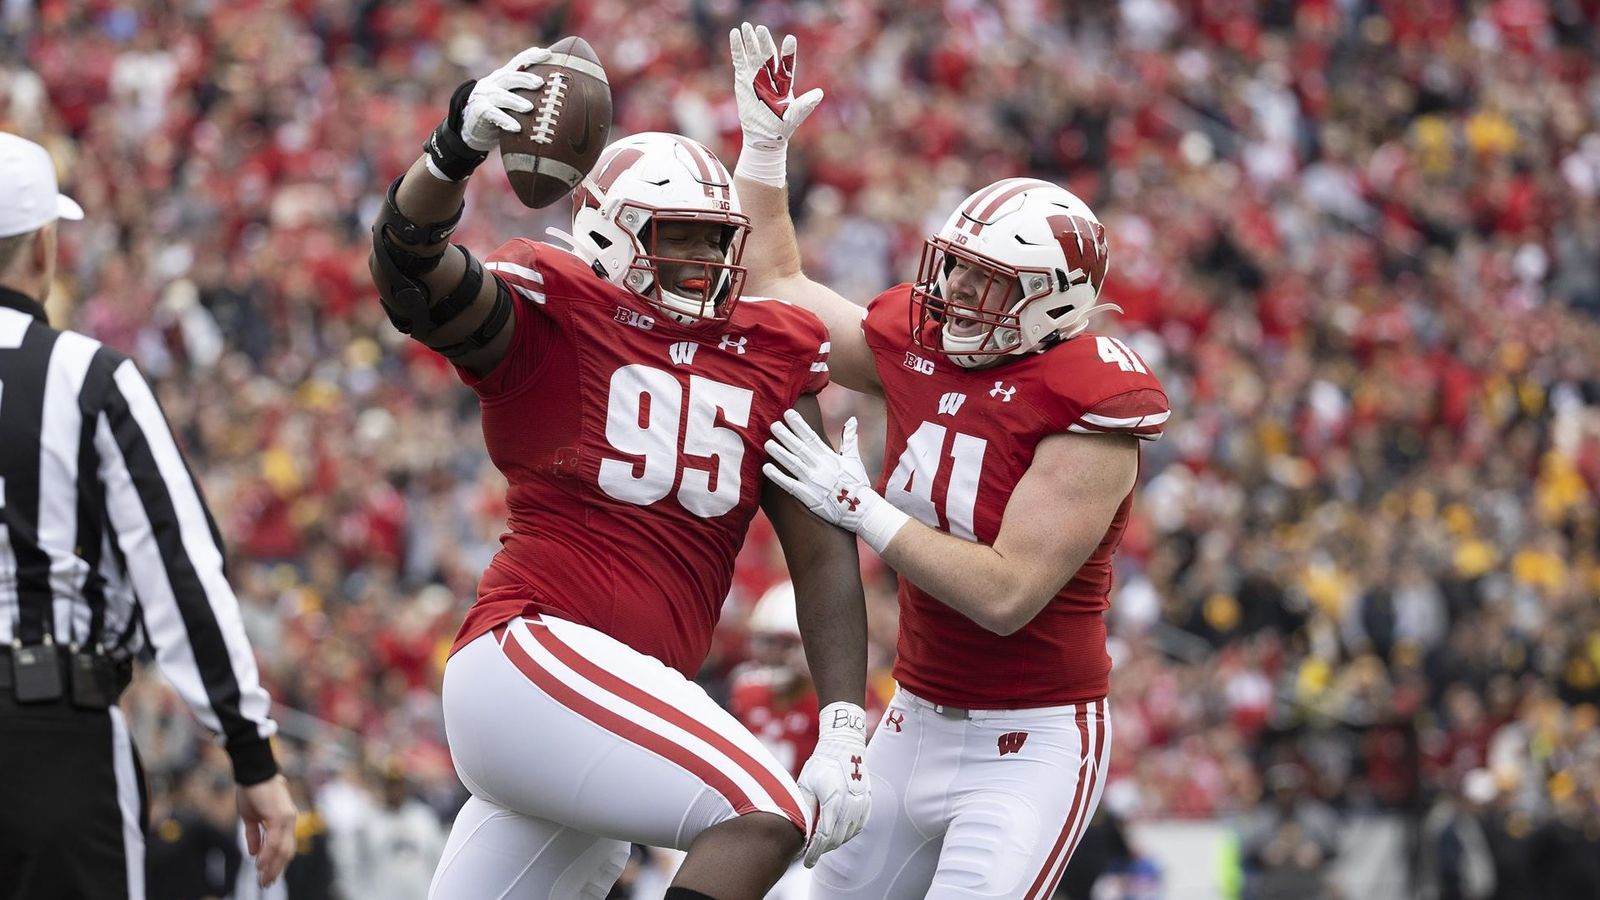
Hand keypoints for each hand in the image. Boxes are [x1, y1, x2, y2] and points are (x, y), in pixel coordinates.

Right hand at [238, 774, 297, 886]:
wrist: (253, 772)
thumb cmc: (252, 791)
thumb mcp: (250, 817)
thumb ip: (254, 835)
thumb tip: (253, 854)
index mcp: (284, 821)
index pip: (284, 847)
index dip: (277, 863)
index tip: (268, 877)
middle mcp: (289, 821)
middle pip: (286, 852)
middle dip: (276, 870)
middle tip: (266, 884)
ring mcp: (287, 818)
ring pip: (282, 849)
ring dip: (272, 867)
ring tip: (263, 880)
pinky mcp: (280, 816)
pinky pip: (275, 840)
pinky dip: (268, 854)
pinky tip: (260, 865)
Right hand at [461, 47, 550, 151]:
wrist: (473, 127)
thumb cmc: (501, 111)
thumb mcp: (512, 98)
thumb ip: (528, 93)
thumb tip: (560, 95)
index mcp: (504, 76)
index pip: (518, 62)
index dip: (532, 56)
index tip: (548, 53)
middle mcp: (493, 82)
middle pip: (509, 76)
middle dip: (525, 78)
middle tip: (540, 83)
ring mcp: (484, 96)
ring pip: (500, 96)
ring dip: (515, 101)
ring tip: (529, 107)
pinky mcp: (479, 111)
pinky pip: (492, 114)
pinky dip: (505, 120)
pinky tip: (517, 128)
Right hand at [729, 22, 822, 149]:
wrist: (764, 134)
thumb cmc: (781, 126)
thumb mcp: (794, 116)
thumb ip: (805, 104)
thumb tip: (820, 94)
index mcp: (785, 82)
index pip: (787, 64)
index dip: (788, 52)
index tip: (790, 39)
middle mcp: (771, 75)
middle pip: (768, 55)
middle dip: (764, 42)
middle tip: (761, 29)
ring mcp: (756, 75)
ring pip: (753, 54)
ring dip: (749, 40)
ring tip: (746, 26)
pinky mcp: (744, 78)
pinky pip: (739, 60)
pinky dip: (737, 48)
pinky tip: (735, 34)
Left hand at [763, 410, 909, 552]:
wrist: (861, 510)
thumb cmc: (857, 484)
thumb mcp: (854, 459)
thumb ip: (850, 439)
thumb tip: (853, 419)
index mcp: (829, 457)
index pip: (811, 437)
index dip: (799, 425)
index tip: (787, 413)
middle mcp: (820, 467)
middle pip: (800, 448)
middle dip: (786, 436)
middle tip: (772, 424)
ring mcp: (813, 482)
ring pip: (793, 464)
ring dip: (780, 453)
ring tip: (767, 443)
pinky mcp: (808, 497)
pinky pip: (790, 485)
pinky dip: (778, 477)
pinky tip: (766, 468)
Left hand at [796, 702, 869, 866]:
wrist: (845, 745)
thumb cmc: (821, 763)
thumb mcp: (806, 783)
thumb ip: (806, 807)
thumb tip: (801, 830)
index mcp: (833, 799)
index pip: (824, 836)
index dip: (814, 852)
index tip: (806, 862)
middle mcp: (850, 803)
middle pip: (837, 838)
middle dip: (823, 850)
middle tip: (811, 855)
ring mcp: (861, 803)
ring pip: (849, 834)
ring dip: (835, 843)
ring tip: (822, 845)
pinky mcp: (867, 801)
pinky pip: (858, 825)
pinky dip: (847, 834)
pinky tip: (838, 835)